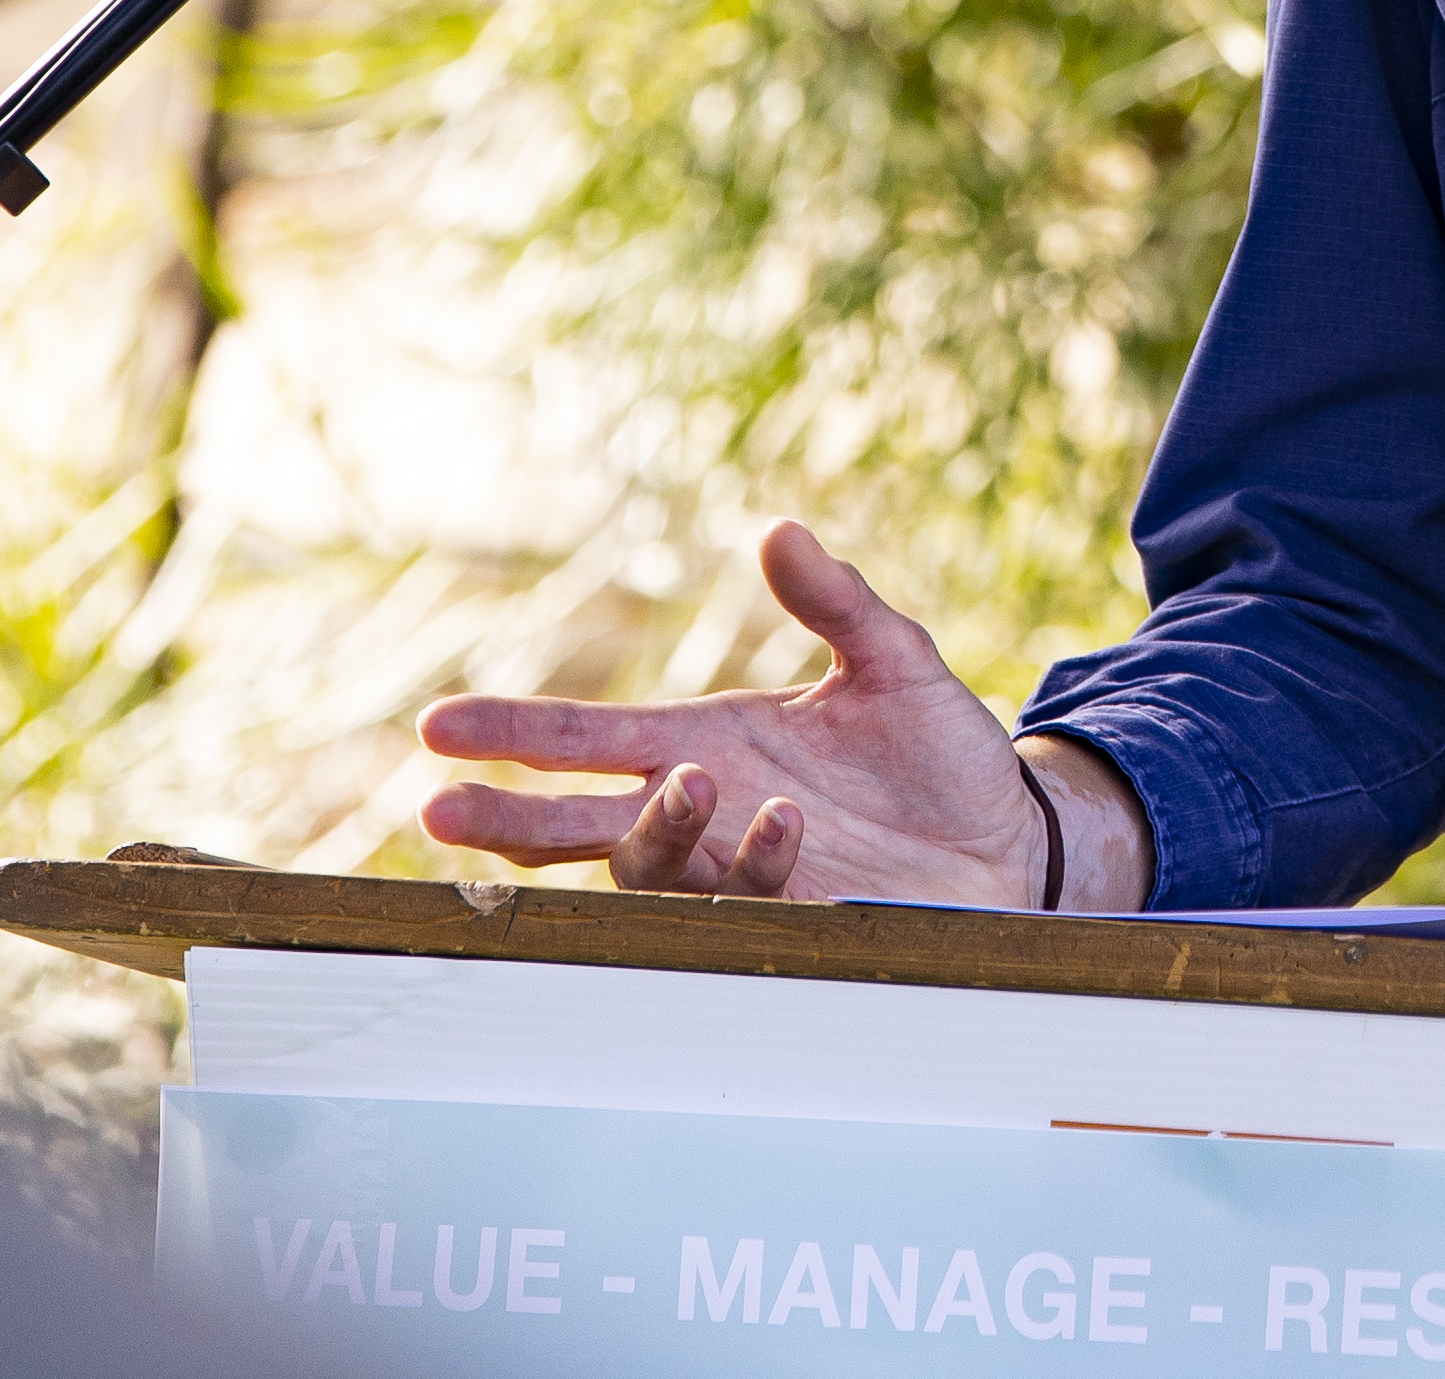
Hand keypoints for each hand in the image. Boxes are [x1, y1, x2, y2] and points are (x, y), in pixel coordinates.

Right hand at [415, 521, 1147, 909]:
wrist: (1008, 834)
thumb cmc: (940, 750)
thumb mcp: (893, 658)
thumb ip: (836, 600)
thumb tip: (780, 531)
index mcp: (709, 741)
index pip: (588, 737)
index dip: (515, 731)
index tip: (437, 727)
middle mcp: (706, 808)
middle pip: (579, 819)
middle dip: (511, 816)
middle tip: (441, 809)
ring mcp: (739, 868)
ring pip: (643, 865)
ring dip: (647, 826)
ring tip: (686, 778)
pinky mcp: (788, 913)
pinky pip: (736, 900)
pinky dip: (748, 860)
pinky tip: (781, 818)